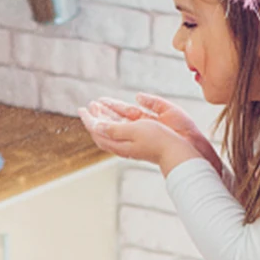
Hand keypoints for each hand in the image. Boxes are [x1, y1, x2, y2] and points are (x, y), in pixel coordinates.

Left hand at [79, 102, 200, 174]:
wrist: (176, 153)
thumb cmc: (158, 140)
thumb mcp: (134, 131)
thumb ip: (114, 129)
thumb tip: (96, 126)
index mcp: (120, 144)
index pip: (98, 131)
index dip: (89, 120)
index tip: (82, 109)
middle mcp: (123, 146)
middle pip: (103, 132)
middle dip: (95, 118)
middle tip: (90, 106)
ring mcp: (131, 145)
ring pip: (112, 131)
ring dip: (105, 119)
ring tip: (100, 108)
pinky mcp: (139, 143)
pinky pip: (121, 132)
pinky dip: (115, 123)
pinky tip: (118, 118)